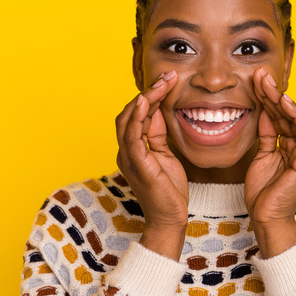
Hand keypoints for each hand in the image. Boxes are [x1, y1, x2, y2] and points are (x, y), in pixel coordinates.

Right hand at [115, 70, 187, 259]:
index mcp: (132, 149)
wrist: (170, 219)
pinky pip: (131, 135)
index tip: (167, 79)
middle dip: (148, 91)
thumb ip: (157, 133)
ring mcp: (128, 157)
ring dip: (145, 98)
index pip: (136, 114)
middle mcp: (125, 151)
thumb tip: (158, 109)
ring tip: (162, 82)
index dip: (150, 95)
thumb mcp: (165, 154)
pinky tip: (147, 100)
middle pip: (129, 112)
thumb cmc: (169, 190)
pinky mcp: (136, 164)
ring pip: (128, 119)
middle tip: (167, 75)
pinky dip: (137, 115)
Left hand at [245, 67, 295, 257]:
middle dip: (273, 93)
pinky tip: (283, 101)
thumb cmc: (263, 192)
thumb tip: (264, 112)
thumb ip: (267, 135)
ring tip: (268, 83)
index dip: (268, 97)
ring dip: (282, 99)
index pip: (280, 116)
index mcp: (292, 147)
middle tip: (260, 74)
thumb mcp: (261, 155)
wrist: (266, 218)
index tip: (255, 80)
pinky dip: (295, 115)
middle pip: (288, 114)